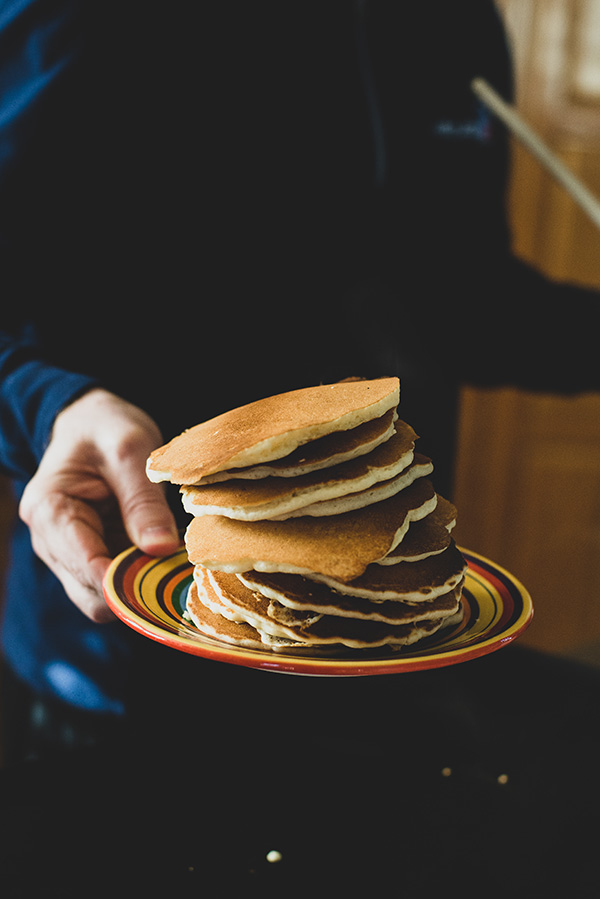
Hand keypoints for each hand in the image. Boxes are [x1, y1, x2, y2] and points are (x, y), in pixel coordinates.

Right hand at [19, 389, 179, 621]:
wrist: (94, 420)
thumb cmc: (107, 428)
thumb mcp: (131, 451)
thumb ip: (144, 501)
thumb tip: (161, 549)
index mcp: (49, 511)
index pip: (85, 567)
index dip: (125, 582)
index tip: (166, 578)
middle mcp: (50, 540)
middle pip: (91, 594)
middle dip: (134, 589)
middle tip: (178, 570)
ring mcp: (69, 552)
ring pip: (104, 596)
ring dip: (139, 586)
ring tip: (173, 562)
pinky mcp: (91, 555)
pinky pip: (115, 583)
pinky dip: (140, 578)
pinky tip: (165, 559)